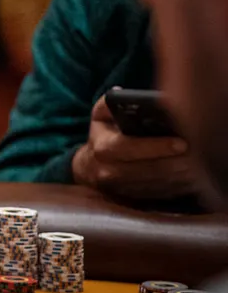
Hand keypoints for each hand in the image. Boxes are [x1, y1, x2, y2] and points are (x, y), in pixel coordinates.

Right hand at [71, 96, 197, 201]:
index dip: (157, 146)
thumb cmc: (103, 136)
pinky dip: (183, 183)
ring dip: (184, 172)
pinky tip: (194, 171)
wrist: (90, 169)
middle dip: (178, 160)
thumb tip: (123, 94)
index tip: (181, 142)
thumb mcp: (100, 116)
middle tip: (199, 150)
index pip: (130, 148)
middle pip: (152, 168)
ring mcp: (126, 188)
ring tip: (200, 160)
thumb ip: (110, 103)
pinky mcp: (139, 198)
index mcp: (102, 149)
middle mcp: (111, 172)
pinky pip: (165, 192)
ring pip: (161, 182)